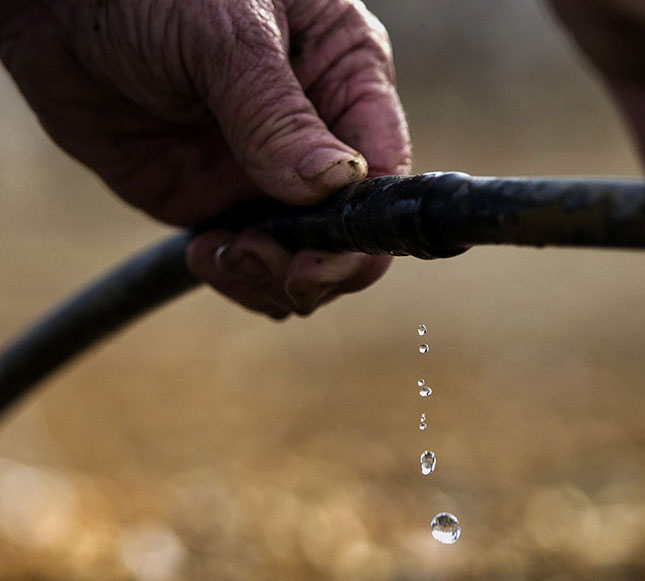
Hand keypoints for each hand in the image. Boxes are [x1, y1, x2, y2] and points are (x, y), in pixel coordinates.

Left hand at [1, 0, 409, 317]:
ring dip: (275, 279)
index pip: (385, 166)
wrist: (50, 0)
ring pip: (301, 257)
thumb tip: (335, 185)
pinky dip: (236, 279)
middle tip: (282, 269)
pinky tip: (206, 258)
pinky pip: (244, 262)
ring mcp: (263, 173)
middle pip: (350, 228)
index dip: (369, 222)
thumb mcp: (225, 35)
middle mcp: (314, 133)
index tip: (331, 253)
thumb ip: (277, 113)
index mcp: (344, 75)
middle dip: (323, 262)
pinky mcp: (210, 200)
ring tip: (229, 256)